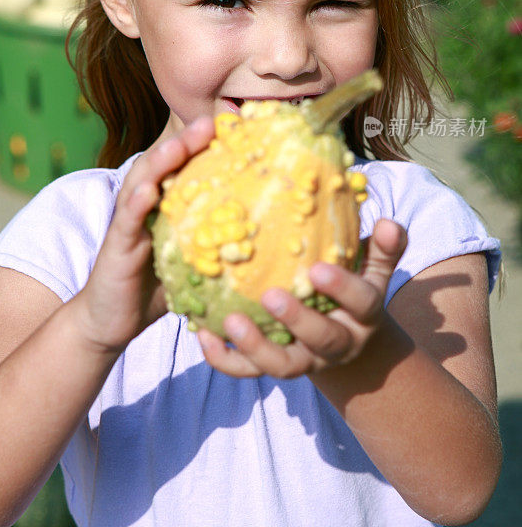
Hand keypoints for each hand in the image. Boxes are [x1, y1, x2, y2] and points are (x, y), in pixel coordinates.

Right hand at [74, 116, 215, 354]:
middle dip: (184, 142)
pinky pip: (125, 222)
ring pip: (140, 184)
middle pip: (162, 166)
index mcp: (163, 208)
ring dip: (159, 163)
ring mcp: (127, 226)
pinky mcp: (116, 248)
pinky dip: (136, 204)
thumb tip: (268, 241)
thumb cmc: (154, 291)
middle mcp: (143, 208)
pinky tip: (148, 192)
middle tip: (209, 123)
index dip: (202, 147)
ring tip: (178, 145)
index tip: (230, 128)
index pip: (182, 169)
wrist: (109, 323)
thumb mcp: (191, 263)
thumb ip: (216, 246)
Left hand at [197, 219, 407, 376]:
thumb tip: (391, 223)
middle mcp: (336, 343)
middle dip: (296, 320)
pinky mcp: (274, 367)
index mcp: (363, 315)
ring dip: (255, 346)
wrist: (350, 346)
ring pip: (283, 365)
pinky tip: (203, 334)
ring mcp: (305, 360)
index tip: (318, 269)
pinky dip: (224, 358)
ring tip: (230, 321)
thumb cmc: (354, 293)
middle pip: (321, 339)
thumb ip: (383, 249)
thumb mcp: (373, 272)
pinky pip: (247, 371)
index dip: (342, 288)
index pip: (361, 303)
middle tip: (270, 295)